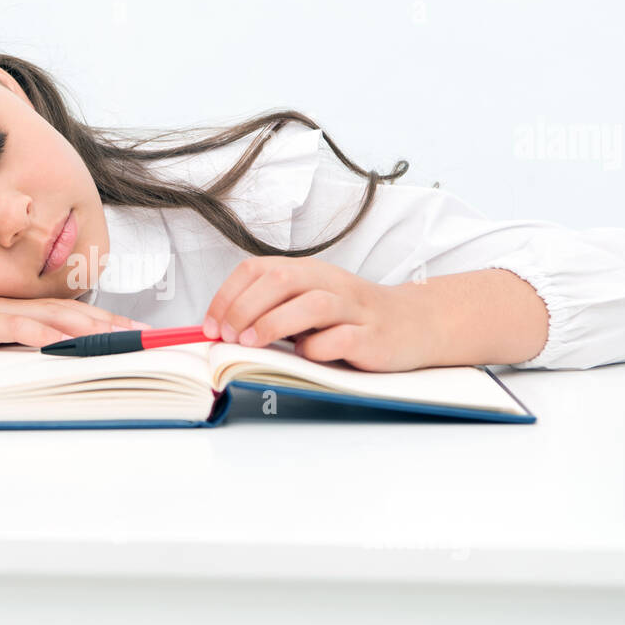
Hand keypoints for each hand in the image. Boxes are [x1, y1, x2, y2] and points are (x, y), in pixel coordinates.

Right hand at [0, 295, 150, 368]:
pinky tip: (61, 343)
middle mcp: (9, 307)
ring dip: (88, 329)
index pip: (69, 317)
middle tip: (145, 338)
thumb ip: (10, 352)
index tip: (138, 336)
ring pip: (50, 318)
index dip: (105, 325)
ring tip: (119, 339)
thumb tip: (47, 366)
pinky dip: (39, 335)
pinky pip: (12, 328)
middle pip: (71, 315)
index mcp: (14, 312)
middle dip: (111, 326)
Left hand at [200, 256, 432, 370]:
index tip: (211, 325)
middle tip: (228, 336)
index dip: (228, 295)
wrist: (414, 324)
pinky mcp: (373, 336)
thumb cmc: (350, 319)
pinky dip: (318, 348)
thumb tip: (222, 330)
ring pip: (312, 303)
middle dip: (245, 308)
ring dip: (273, 323)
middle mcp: (329, 283)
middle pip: (281, 279)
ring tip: (251, 343)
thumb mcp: (308, 305)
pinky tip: (306, 356)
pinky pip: (342, 339)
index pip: (258, 268)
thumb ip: (273, 310)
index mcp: (307, 271)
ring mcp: (353, 309)